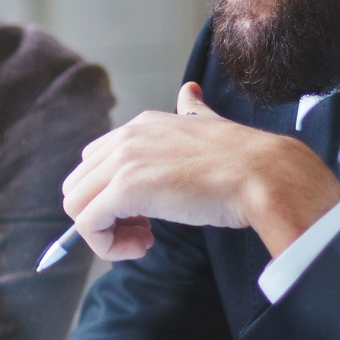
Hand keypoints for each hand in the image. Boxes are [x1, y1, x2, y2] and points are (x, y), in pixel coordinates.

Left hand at [62, 83, 339, 258]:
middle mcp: (125, 137)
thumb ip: (193, 110)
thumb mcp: (209, 125)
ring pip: (75, 205)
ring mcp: (122, 162)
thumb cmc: (244, 161)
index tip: (145, 214)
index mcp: (141, 125)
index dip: (111, 194)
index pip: (95, 162)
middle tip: (143, 231)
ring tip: (143, 241)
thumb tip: (189, 92)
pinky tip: (143, 247)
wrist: (264, 175)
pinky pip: (87, 225)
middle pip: (78, 184)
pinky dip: (106, 246)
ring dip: (104, 232)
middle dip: (103, 213)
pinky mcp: (125, 190)